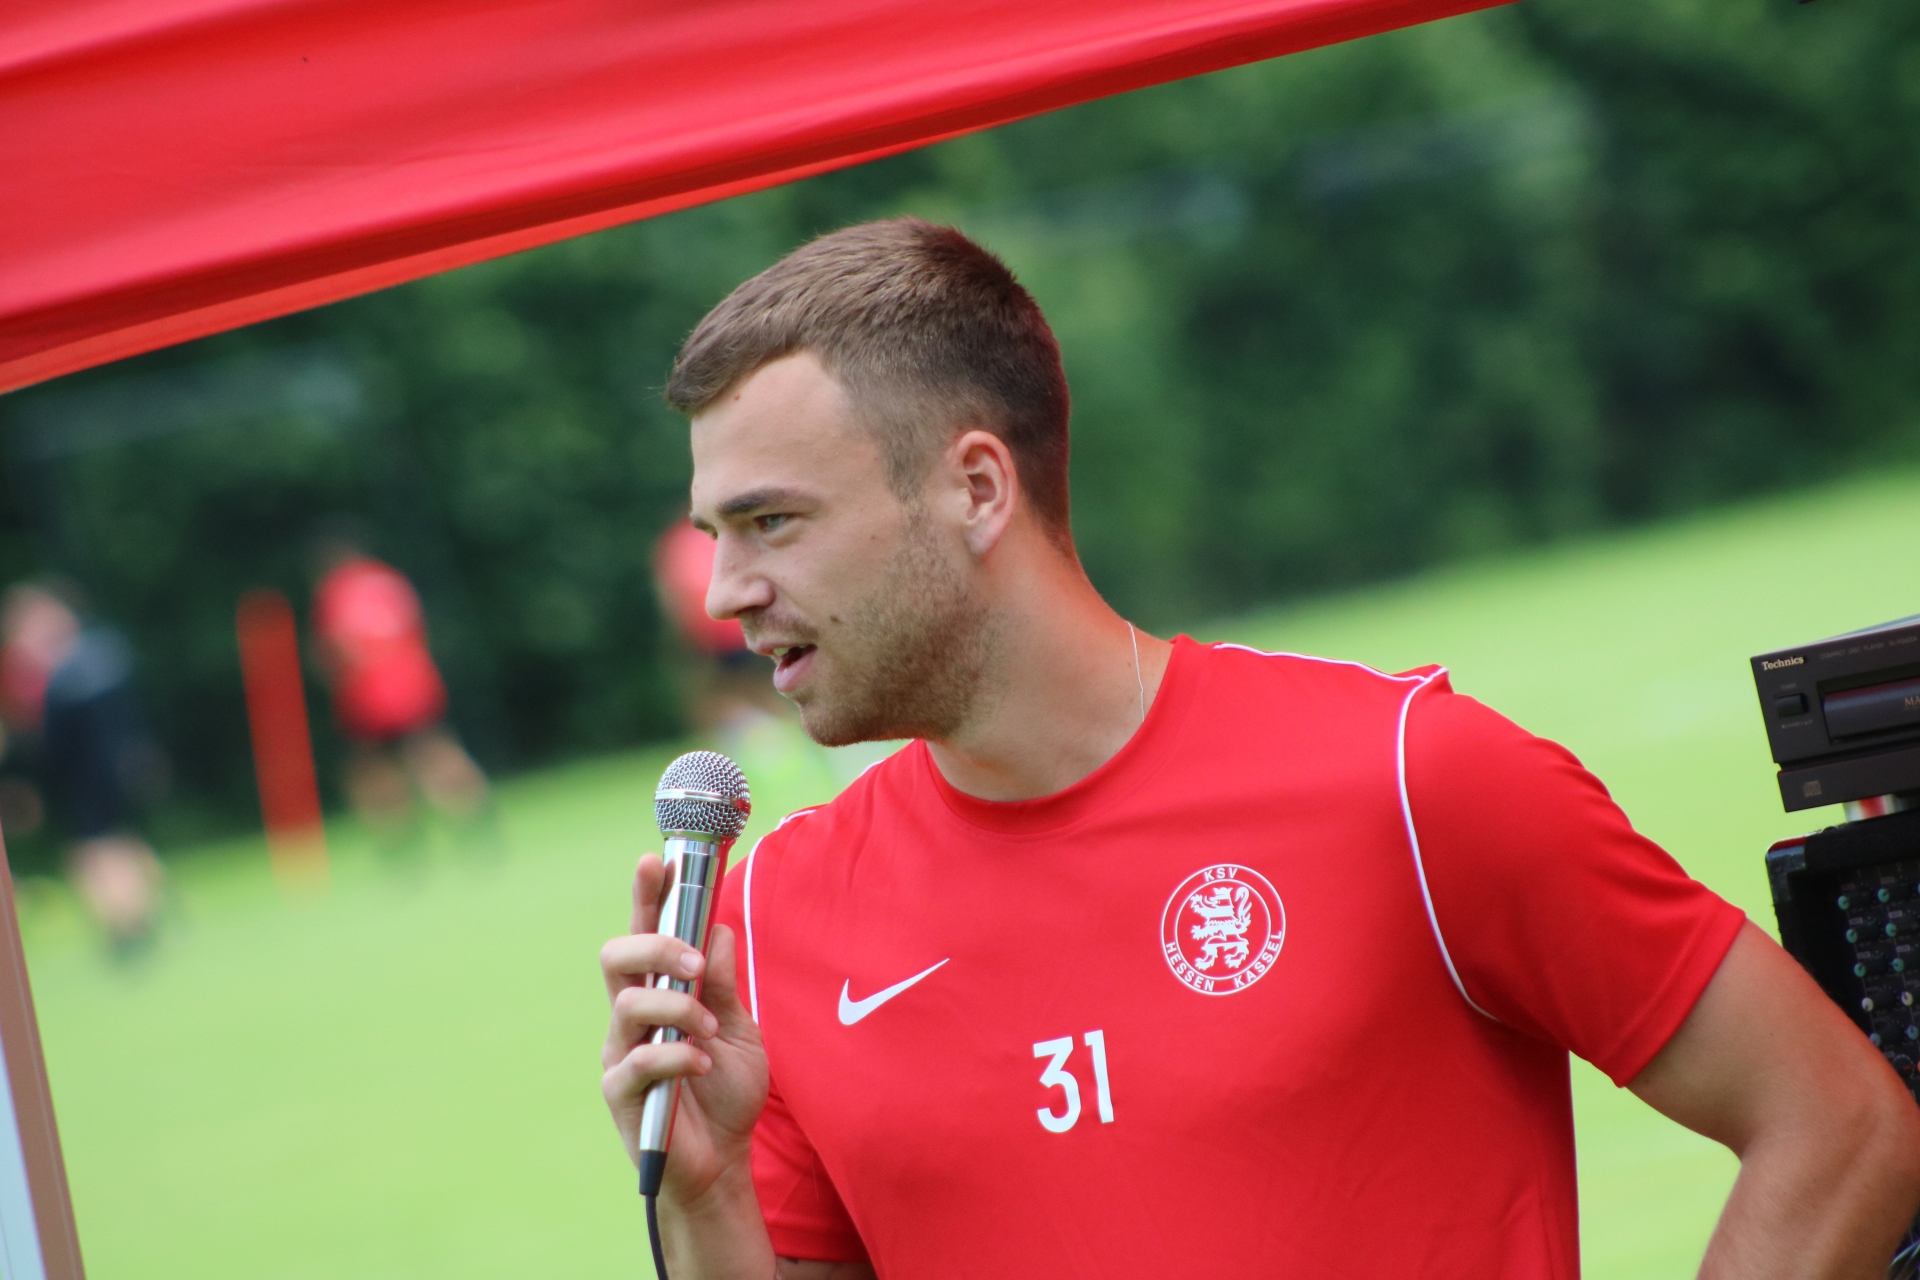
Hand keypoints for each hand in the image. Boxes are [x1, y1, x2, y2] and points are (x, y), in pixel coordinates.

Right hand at [600, 854, 768, 1202]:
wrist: (721, 1161)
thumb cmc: (725, 1093)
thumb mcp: (739, 1030)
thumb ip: (724, 984)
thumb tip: (716, 932)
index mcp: (660, 992)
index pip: (645, 932)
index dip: (646, 895)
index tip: (657, 860)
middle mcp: (631, 1015)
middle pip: (616, 954)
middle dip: (657, 945)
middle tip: (696, 964)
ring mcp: (620, 1051)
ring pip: (629, 1001)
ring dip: (678, 1007)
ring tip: (710, 1031)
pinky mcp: (619, 1091)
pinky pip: (638, 1059)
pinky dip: (676, 1056)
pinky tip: (700, 1067)